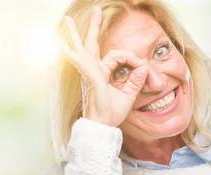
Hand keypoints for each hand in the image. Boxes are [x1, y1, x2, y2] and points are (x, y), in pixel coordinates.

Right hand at [60, 6, 148, 126]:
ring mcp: (90, 74)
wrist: (102, 127)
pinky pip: (85, 66)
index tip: (142, 66)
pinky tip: (65, 47)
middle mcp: (93, 71)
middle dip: (93, 27)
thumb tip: (145, 67)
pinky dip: (75, 56)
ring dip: (76, 35)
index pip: (117, 56)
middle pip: (92, 45)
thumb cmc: (111, 113)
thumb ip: (136, 81)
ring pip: (83, 50)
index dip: (132, 58)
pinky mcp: (91, 80)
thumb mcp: (129, 95)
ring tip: (66, 20)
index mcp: (102, 73)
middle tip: (95, 10)